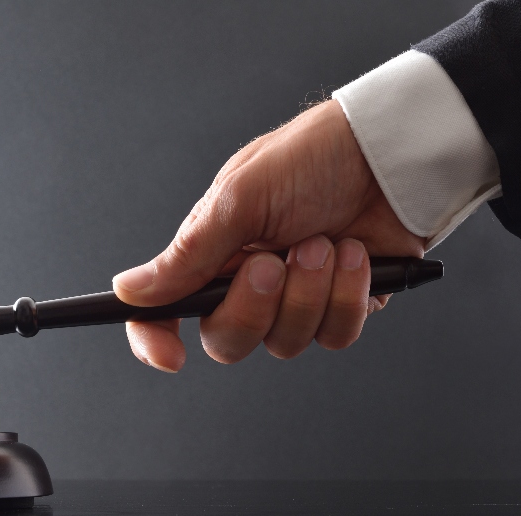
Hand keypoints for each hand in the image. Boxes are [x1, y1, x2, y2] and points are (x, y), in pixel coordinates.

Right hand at [113, 99, 425, 371]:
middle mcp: (247, 282)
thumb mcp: (239, 198)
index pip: (167, 310)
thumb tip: (129, 291)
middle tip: (273, 264)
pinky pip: (335, 335)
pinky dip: (347, 297)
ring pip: (285, 342)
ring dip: (308, 293)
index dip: (158, 338)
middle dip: (253, 308)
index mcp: (211, 254)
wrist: (390, 154)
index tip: (172, 356)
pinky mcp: (342, 305)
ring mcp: (296, 298)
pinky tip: (356, 256)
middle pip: (228, 340)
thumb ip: (187, 255)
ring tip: (326, 243)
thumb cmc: (312, 159)